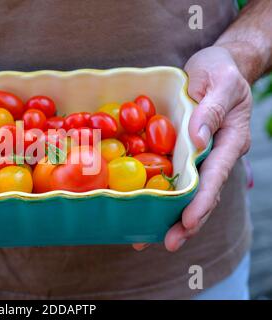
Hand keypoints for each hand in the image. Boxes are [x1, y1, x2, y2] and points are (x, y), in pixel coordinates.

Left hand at [163, 46, 251, 250]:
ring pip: (187, 192)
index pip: (216, 176)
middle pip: (203, 194)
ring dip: (170, 216)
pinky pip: (171, 176)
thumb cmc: (220, 71)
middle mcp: (214, 154)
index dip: (202, 201)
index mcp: (229, 140)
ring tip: (148, 238)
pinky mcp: (181, 151)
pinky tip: (141, 209)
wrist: (214, 66)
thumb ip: (211, 110)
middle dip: (187, 222)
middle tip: (167, 243)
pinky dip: (159, 194)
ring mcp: (198, 155)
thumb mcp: (219, 82)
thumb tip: (198, 140)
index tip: (188, 221)